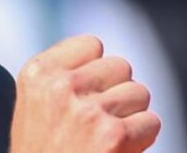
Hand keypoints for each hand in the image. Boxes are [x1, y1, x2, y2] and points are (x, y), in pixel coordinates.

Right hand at [9, 35, 160, 152]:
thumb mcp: (35, 106)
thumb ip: (62, 77)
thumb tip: (101, 60)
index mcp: (38, 73)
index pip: (92, 45)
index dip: (96, 70)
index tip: (86, 93)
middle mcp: (61, 86)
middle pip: (120, 66)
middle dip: (117, 92)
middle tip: (99, 120)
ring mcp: (89, 110)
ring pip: (140, 92)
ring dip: (131, 115)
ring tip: (108, 137)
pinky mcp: (114, 136)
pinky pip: (151, 122)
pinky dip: (142, 139)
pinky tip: (120, 151)